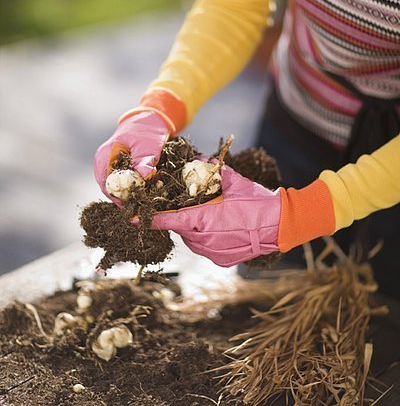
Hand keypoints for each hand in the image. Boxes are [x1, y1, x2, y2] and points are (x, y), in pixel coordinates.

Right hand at [94, 111, 169, 202]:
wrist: (149, 119)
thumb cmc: (147, 130)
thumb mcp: (149, 145)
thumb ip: (144, 160)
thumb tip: (143, 176)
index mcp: (105, 156)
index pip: (107, 185)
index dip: (120, 197)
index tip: (136, 204)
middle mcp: (102, 161)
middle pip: (109, 188)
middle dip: (125, 196)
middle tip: (142, 203)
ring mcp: (107, 164)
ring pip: (115, 186)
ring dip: (129, 192)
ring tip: (145, 195)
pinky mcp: (116, 166)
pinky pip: (120, 181)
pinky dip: (131, 185)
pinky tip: (144, 188)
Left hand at [136, 164, 334, 266]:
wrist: (281, 224)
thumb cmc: (256, 200)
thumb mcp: (231, 180)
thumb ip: (209, 173)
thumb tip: (195, 163)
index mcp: (203, 219)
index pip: (168, 220)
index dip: (150, 219)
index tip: (132, 218)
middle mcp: (204, 240)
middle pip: (181, 228)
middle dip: (181, 217)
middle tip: (189, 206)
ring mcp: (213, 253)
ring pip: (192, 239)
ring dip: (195, 228)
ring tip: (210, 215)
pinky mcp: (222, 260)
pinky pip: (206, 248)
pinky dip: (207, 238)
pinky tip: (221, 227)